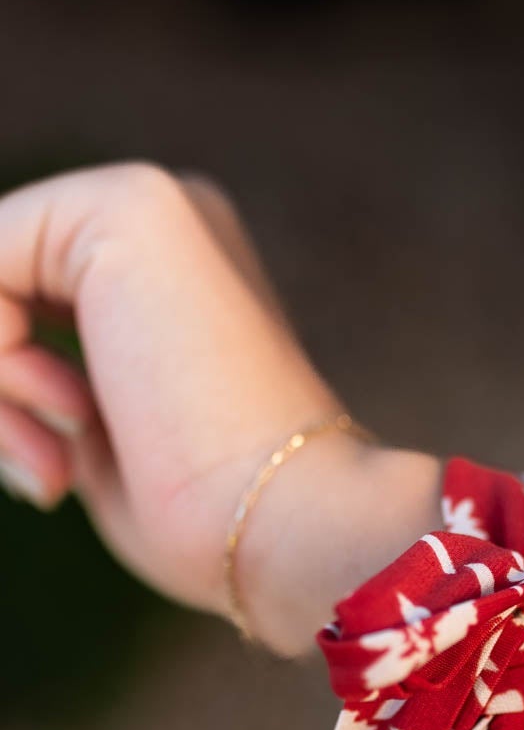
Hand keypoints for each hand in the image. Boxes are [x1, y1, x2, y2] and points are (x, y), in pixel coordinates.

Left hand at [0, 162, 442, 652]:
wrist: (289, 525)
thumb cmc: (204, 520)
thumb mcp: (90, 440)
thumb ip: (36, 383)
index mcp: (172, 275)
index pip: (14, 302)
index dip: (4, 393)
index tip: (54, 474)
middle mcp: (168, 222)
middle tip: (47, 473)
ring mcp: (152, 204)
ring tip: (58, 461)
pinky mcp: (127, 209)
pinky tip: (69, 408)